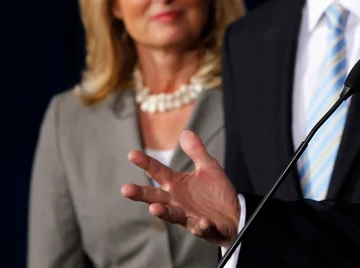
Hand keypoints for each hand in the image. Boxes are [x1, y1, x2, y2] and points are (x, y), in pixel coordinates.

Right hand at [121, 130, 239, 247]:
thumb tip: (185, 132)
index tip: (131, 154)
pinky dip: (201, 225)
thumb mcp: (208, 167)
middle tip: (126, 189)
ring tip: (154, 208)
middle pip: (156, 197)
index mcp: (177, 184)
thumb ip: (196, 152)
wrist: (234, 215)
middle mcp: (177, 201)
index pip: (158, 172)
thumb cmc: (216, 192)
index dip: (146, 163)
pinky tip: (202, 222)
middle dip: (141, 194)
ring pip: (173, 215)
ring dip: (164, 213)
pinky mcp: (204, 228)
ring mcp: (189, 216)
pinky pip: (201, 227)